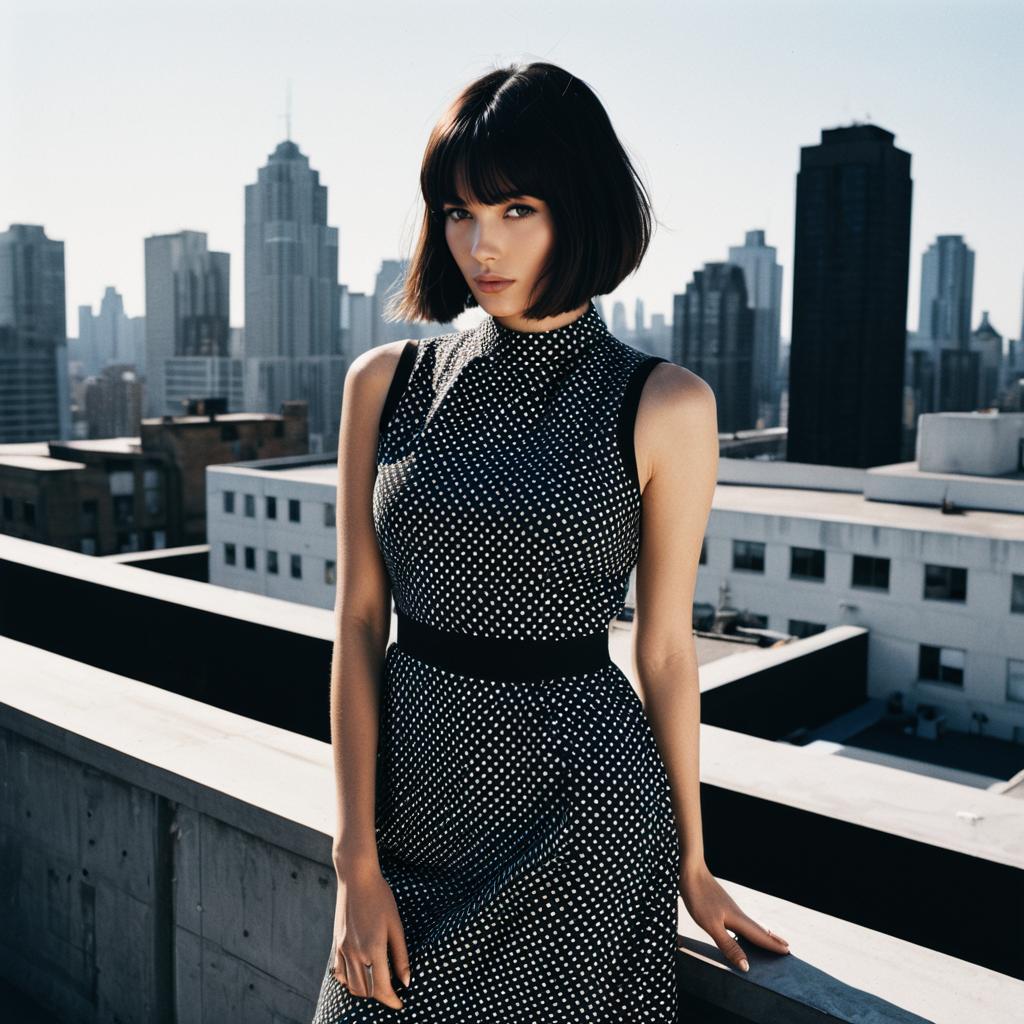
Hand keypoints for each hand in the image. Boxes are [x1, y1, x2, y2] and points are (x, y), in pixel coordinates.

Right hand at [331, 856, 410, 1011]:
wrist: (356, 878)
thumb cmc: (381, 898)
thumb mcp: (396, 925)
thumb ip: (401, 955)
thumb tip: (406, 981)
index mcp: (373, 949)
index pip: (382, 988)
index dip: (392, 1000)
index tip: (400, 1004)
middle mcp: (355, 953)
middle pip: (365, 990)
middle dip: (380, 996)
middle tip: (392, 992)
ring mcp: (343, 949)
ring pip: (351, 985)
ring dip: (365, 990)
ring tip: (378, 984)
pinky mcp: (336, 943)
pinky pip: (339, 972)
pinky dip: (349, 980)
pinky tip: (359, 974)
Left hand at [678, 861, 789, 971]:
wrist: (691, 871)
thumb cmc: (699, 899)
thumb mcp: (712, 926)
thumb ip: (728, 945)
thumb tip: (747, 966)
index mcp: (738, 921)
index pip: (759, 936)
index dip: (772, 945)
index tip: (788, 951)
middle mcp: (737, 914)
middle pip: (758, 929)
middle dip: (771, 939)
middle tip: (786, 946)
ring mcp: (729, 908)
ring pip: (749, 924)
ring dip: (761, 933)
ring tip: (770, 938)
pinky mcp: (721, 904)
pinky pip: (740, 920)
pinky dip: (748, 927)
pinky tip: (742, 926)